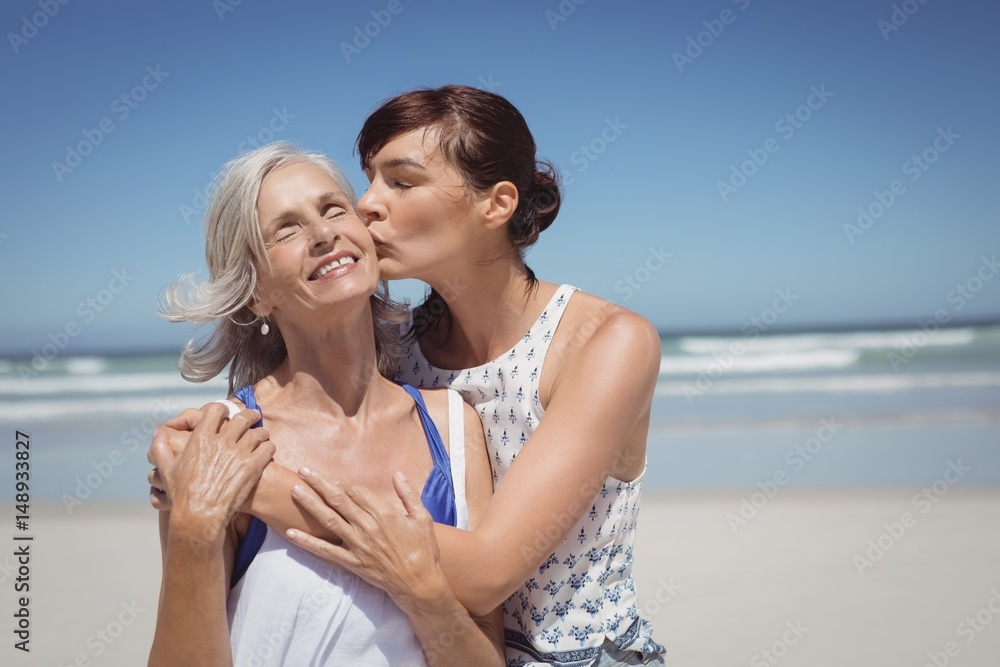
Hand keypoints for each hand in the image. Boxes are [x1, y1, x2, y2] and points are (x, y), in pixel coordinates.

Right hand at [151, 403, 273, 544]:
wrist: (199, 515)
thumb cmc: (182, 494)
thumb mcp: (166, 468)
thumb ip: (160, 446)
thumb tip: (158, 431)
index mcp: (200, 438)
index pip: (215, 410)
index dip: (222, 409)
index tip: (226, 413)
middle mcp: (221, 442)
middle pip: (241, 418)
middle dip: (249, 415)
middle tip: (253, 416)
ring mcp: (238, 453)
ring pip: (257, 432)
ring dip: (261, 432)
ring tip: (263, 434)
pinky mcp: (252, 466)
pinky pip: (268, 448)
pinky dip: (269, 446)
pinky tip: (268, 449)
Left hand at [286, 469, 447, 610]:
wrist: (420, 584)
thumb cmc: (424, 550)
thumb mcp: (423, 517)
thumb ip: (408, 494)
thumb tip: (397, 474)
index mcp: (385, 513)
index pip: (357, 491)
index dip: (343, 484)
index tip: (334, 480)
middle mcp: (368, 527)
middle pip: (339, 500)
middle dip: (319, 484)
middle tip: (303, 471)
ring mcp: (357, 545)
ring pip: (329, 520)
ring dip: (310, 504)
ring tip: (295, 490)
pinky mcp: (352, 563)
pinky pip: (325, 551)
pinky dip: (307, 542)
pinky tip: (291, 534)